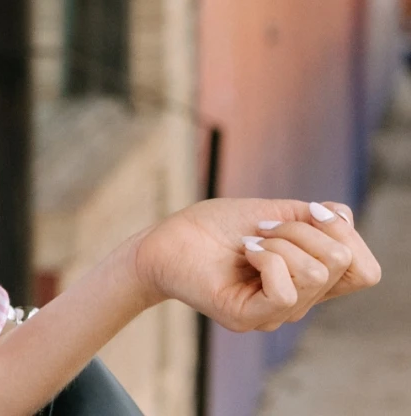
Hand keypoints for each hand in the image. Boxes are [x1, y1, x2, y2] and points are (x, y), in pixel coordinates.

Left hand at [132, 197, 381, 331]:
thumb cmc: (214, 226)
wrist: (164, 239)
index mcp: (310, 279)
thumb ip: (311, 219)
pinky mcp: (248, 317)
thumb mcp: (272, 213)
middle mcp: (300, 301)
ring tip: (250, 241)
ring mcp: (275, 313)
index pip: (364, 271)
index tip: (310, 212)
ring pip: (314, 272)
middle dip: (303, 228)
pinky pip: (284, 289)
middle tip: (264, 228)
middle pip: (342, 262)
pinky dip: (266, 257)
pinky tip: (245, 252)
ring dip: (280, 240)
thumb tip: (343, 219)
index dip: (347, 234)